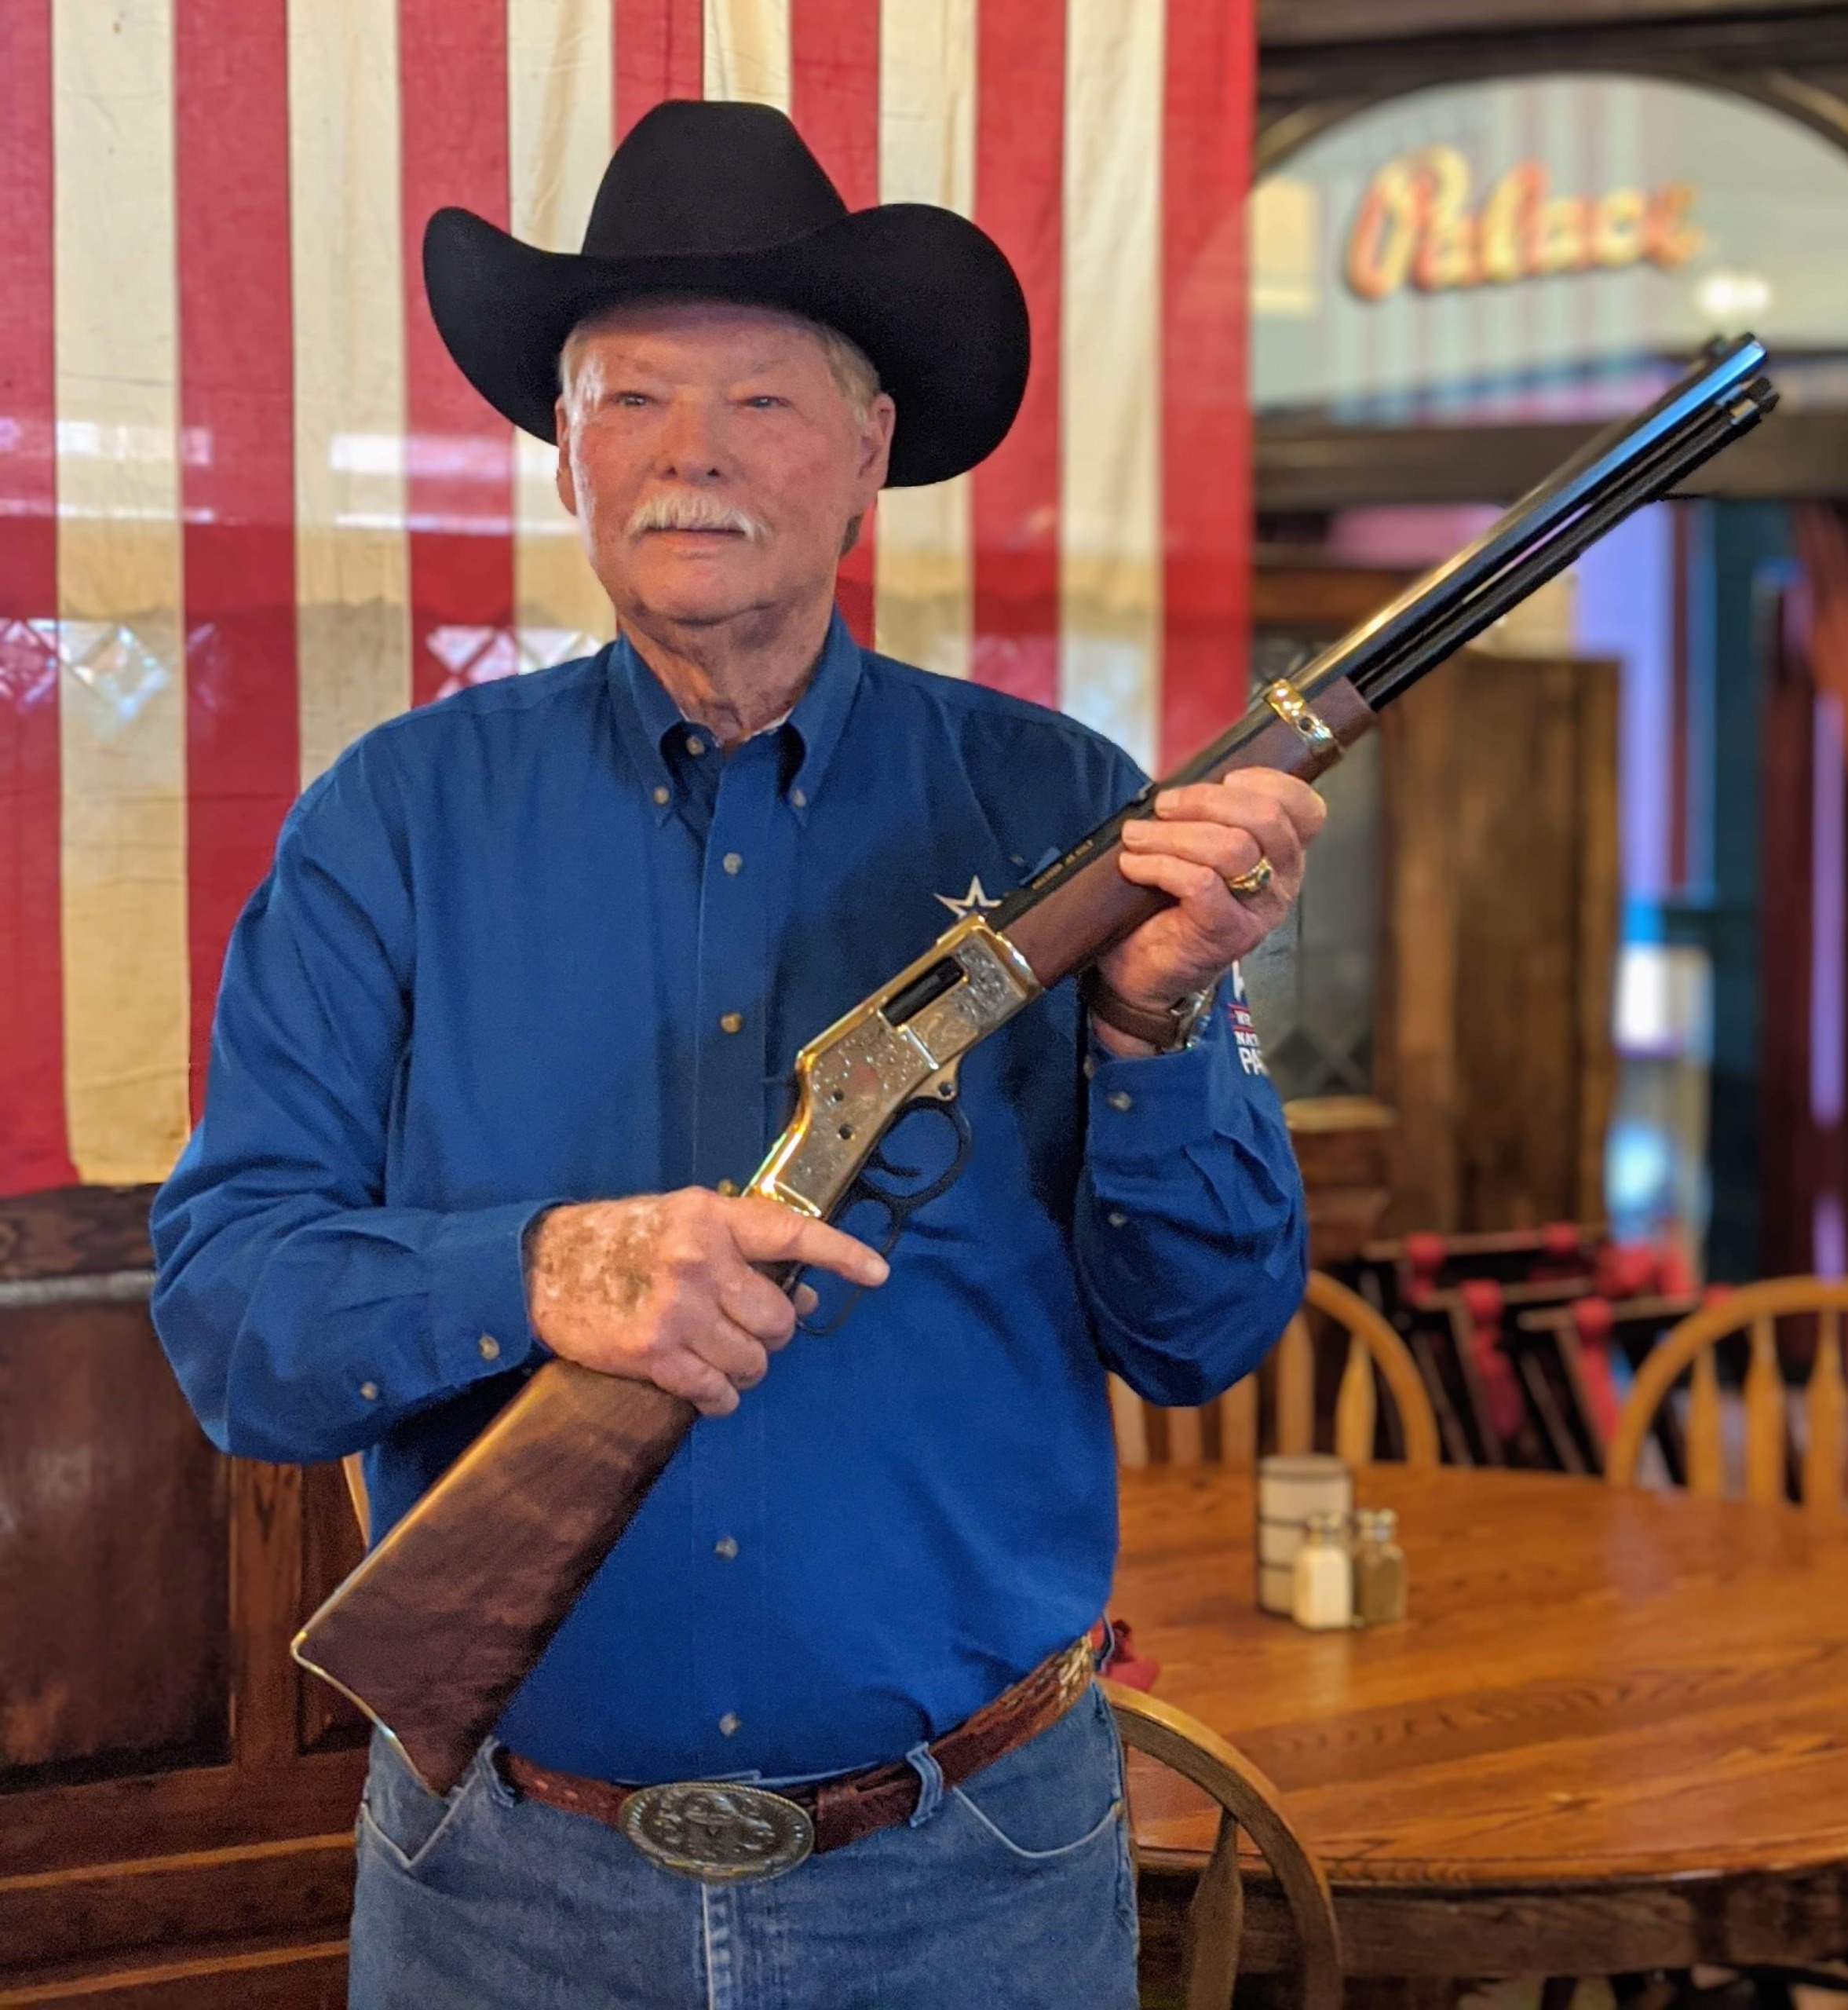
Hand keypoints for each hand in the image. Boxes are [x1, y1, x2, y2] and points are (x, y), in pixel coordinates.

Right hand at [524, 1190, 888, 1415]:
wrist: (543, 1266)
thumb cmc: (623, 1239)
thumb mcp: (687, 1223)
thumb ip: (747, 1251)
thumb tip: (809, 1292)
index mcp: (712, 1219)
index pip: (792, 1234)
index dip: (841, 1254)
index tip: (877, 1273)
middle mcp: (700, 1261)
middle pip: (777, 1318)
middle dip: (773, 1331)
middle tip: (749, 1328)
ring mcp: (677, 1310)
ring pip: (754, 1360)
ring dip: (748, 1367)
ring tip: (724, 1354)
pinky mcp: (653, 1354)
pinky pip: (716, 1391)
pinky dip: (722, 1396)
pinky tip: (711, 1387)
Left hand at [1096, 770, 1326, 1050]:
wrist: (1144, 974)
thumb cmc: (1168, 905)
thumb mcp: (1195, 851)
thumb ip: (1204, 818)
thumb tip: (1178, 781)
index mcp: (1283, 853)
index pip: (1305, 809)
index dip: (1269, 782)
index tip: (1224, 779)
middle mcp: (1282, 882)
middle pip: (1266, 819)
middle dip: (1207, 800)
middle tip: (1163, 805)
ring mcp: (1258, 911)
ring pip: (1231, 849)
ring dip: (1173, 834)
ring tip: (1135, 836)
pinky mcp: (1227, 934)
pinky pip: (1200, 884)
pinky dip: (1160, 865)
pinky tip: (1133, 864)